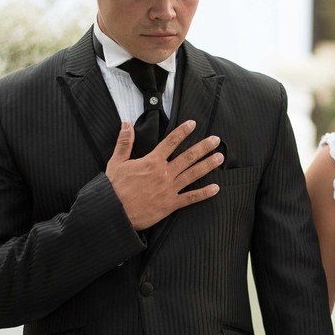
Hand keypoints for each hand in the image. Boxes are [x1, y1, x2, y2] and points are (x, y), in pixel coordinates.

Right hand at [106, 120, 222, 230]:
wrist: (114, 211)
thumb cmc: (114, 187)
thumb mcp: (117, 161)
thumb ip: (124, 142)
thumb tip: (126, 123)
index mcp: (152, 161)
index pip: (171, 142)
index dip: (183, 132)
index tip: (193, 124)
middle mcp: (164, 173)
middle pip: (188, 157)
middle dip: (204, 147)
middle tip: (216, 140)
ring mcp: (169, 189)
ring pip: (193, 174)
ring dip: (208, 165)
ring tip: (220, 158)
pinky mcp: (170, 204)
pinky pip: (190, 198)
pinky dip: (204, 194)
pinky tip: (216, 189)